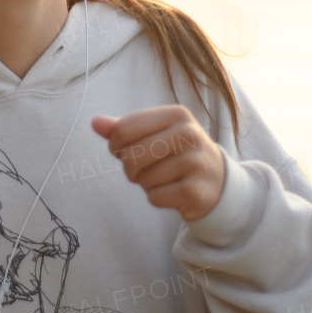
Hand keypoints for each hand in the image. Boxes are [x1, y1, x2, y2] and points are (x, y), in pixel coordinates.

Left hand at [91, 105, 226, 220]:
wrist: (217, 180)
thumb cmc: (177, 152)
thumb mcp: (155, 133)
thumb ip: (124, 128)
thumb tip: (95, 122)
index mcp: (176, 114)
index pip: (124, 129)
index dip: (115, 145)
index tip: (123, 150)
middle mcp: (189, 134)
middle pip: (131, 156)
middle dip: (130, 168)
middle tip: (144, 169)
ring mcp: (195, 162)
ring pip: (143, 179)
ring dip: (146, 184)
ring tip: (164, 178)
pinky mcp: (195, 191)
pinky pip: (154, 197)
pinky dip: (157, 198)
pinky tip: (172, 191)